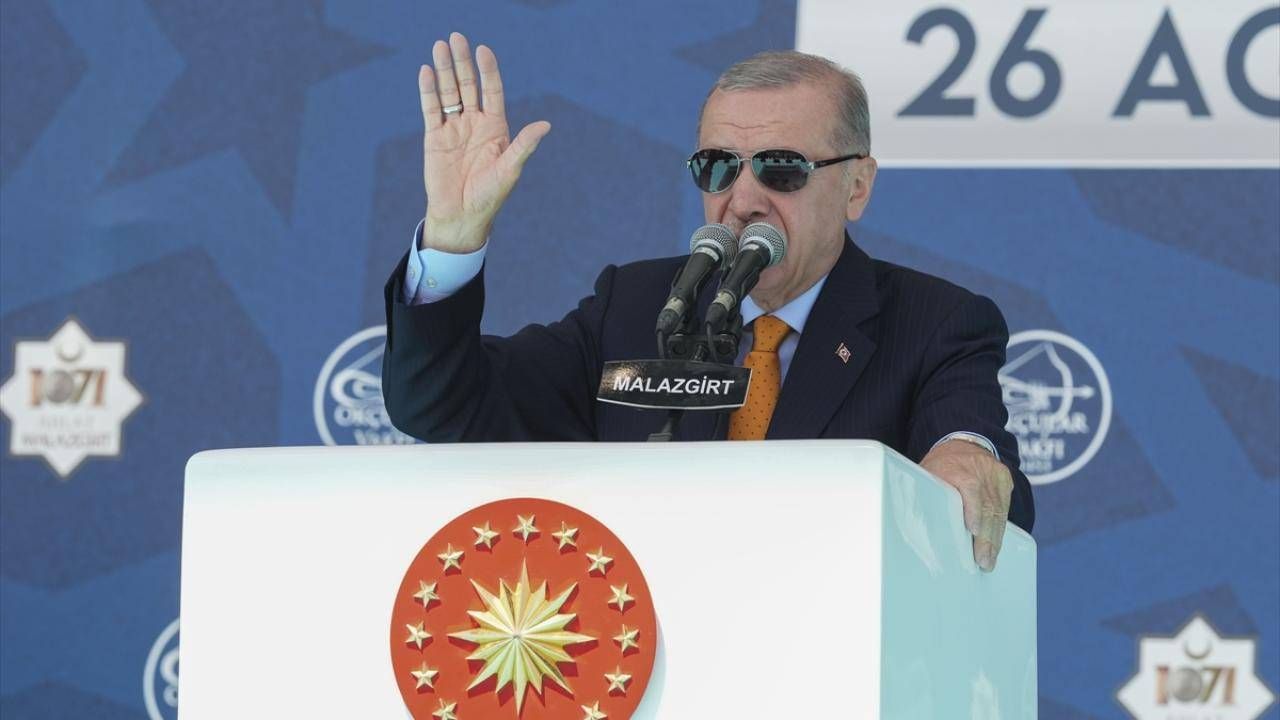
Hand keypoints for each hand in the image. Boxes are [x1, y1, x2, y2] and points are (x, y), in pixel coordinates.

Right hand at [418, 32, 550, 252]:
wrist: (462, 215)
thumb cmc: (490, 195)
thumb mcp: (509, 170)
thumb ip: (524, 145)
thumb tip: (545, 125)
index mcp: (496, 127)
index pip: (492, 91)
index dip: (488, 71)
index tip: (483, 50)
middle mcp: (475, 122)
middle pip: (468, 85)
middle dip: (462, 62)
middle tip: (457, 37)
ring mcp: (454, 128)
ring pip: (449, 92)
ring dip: (444, 70)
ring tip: (440, 46)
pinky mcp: (435, 137)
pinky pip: (431, 109)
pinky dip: (429, 90)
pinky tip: (427, 71)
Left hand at [921, 438, 1013, 571]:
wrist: (963, 442)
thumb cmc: (939, 466)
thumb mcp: (928, 473)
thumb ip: (928, 494)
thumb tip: (915, 527)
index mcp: (954, 466)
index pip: (969, 487)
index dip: (973, 510)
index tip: (974, 530)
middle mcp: (978, 469)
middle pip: (986, 505)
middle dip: (985, 537)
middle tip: (984, 561)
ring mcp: (994, 473)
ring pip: (998, 510)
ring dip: (995, 538)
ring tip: (990, 559)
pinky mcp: (1005, 479)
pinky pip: (1004, 507)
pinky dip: (1000, 527)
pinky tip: (997, 545)